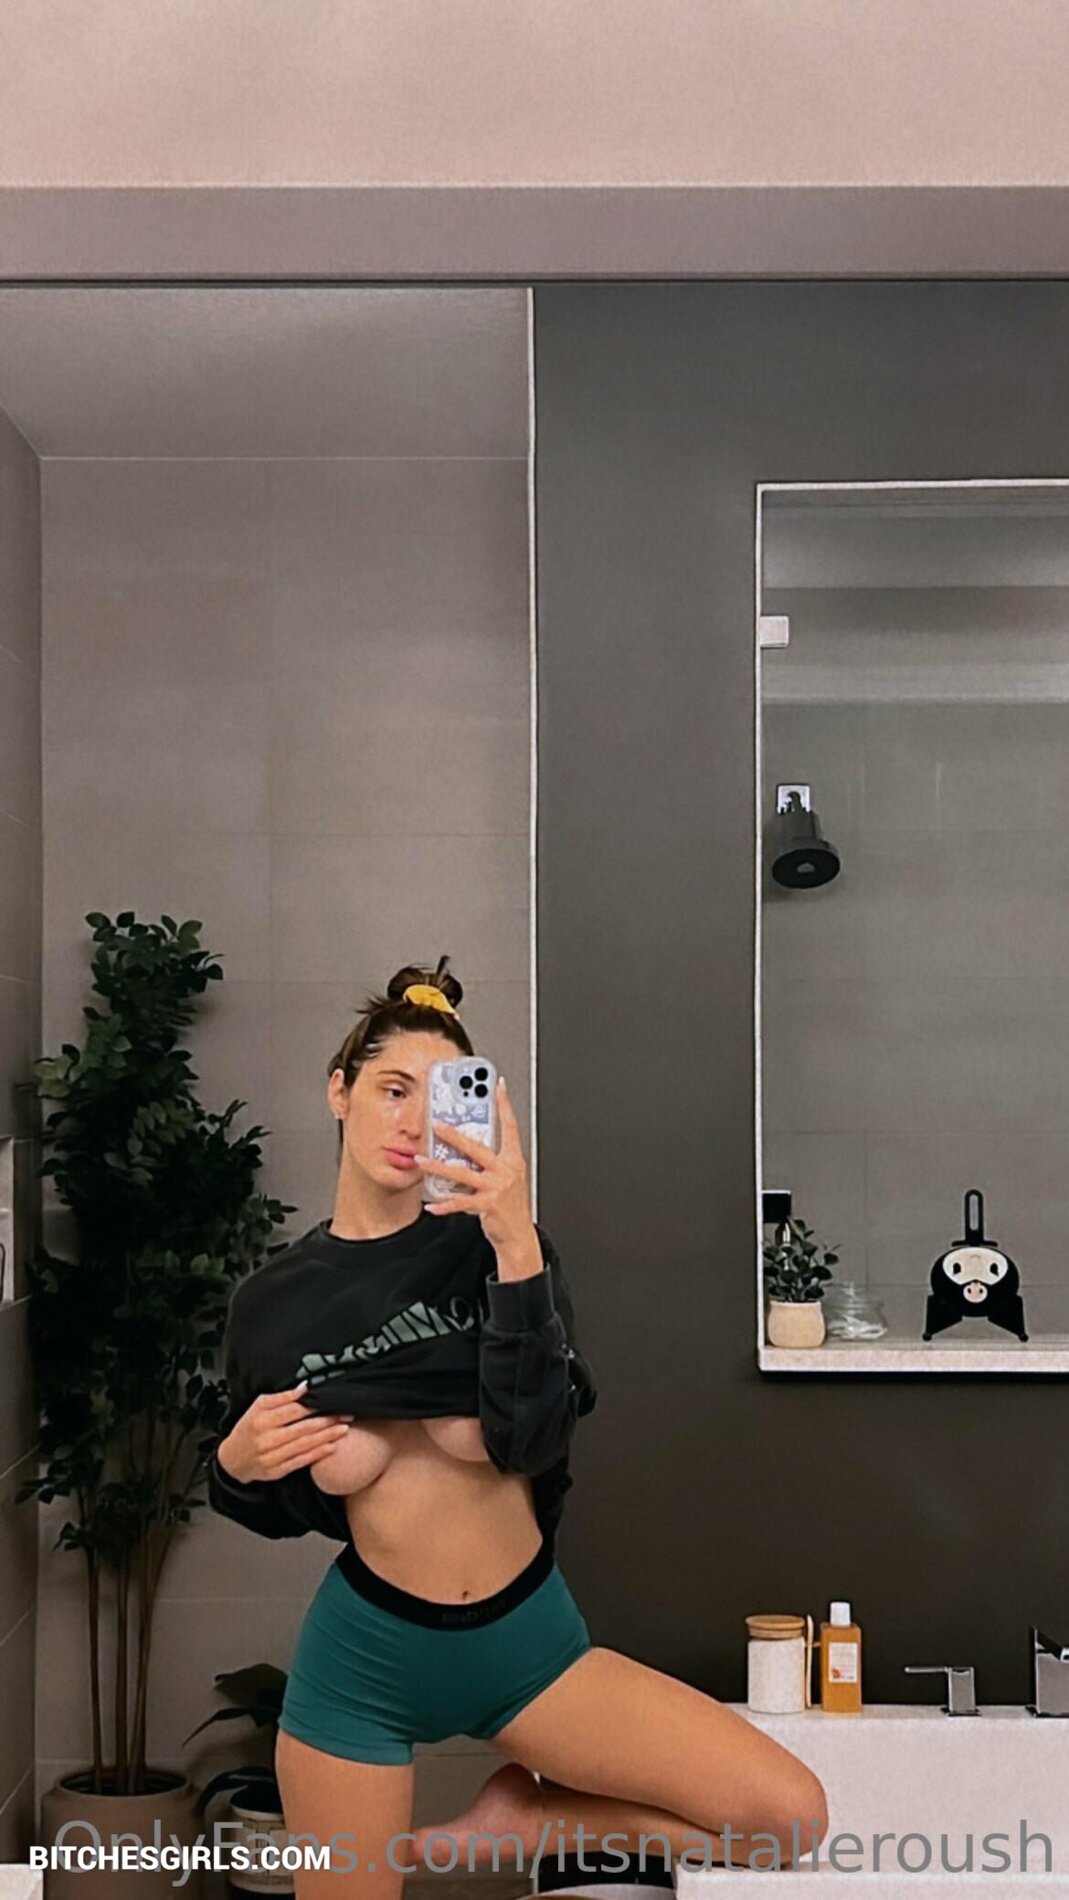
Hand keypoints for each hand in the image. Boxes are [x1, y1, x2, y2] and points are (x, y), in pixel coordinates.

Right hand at [216, 1385, 352, 1484]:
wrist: (233, 1460)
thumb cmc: (248, 1428)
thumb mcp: (259, 1406)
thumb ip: (282, 1397)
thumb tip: (305, 1387)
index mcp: (262, 1419)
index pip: (294, 1410)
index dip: (315, 1406)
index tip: (332, 1401)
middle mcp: (267, 1439)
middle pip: (303, 1428)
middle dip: (327, 1421)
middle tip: (346, 1414)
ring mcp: (272, 1457)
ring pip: (305, 1445)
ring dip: (327, 1437)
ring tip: (344, 1428)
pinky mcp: (277, 1471)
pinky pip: (301, 1461)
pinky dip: (318, 1454)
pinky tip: (331, 1447)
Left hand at [416, 1077, 531, 1252]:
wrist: (518, 1235)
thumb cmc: (510, 1205)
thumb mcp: (506, 1177)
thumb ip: (490, 1160)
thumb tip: (465, 1144)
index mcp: (513, 1159)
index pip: (510, 1126)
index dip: (504, 1105)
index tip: (498, 1086)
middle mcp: (506, 1170)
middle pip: (477, 1147)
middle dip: (455, 1135)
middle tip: (436, 1124)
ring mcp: (498, 1188)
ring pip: (463, 1173)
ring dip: (438, 1167)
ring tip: (421, 1161)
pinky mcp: (488, 1205)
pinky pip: (460, 1202)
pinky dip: (444, 1204)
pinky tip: (431, 1204)